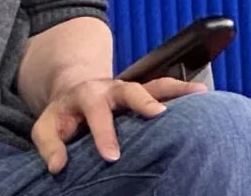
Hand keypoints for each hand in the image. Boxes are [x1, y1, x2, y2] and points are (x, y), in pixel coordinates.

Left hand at [30, 75, 206, 173]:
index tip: (111, 156)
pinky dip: (184, 92)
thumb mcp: (45, 127)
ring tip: (199, 95)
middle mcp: (111, 88)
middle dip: (143, 101)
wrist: (74, 91)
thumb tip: (57, 166)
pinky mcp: (145, 94)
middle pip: (128, 89)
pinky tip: (204, 98)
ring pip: (154, 84)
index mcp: (86, 96)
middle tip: (159, 115)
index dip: (104, 133)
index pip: (95, 112)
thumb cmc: (63, 115)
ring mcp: (130, 89)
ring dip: (176, 89)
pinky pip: (166, 89)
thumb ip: (49, 145)